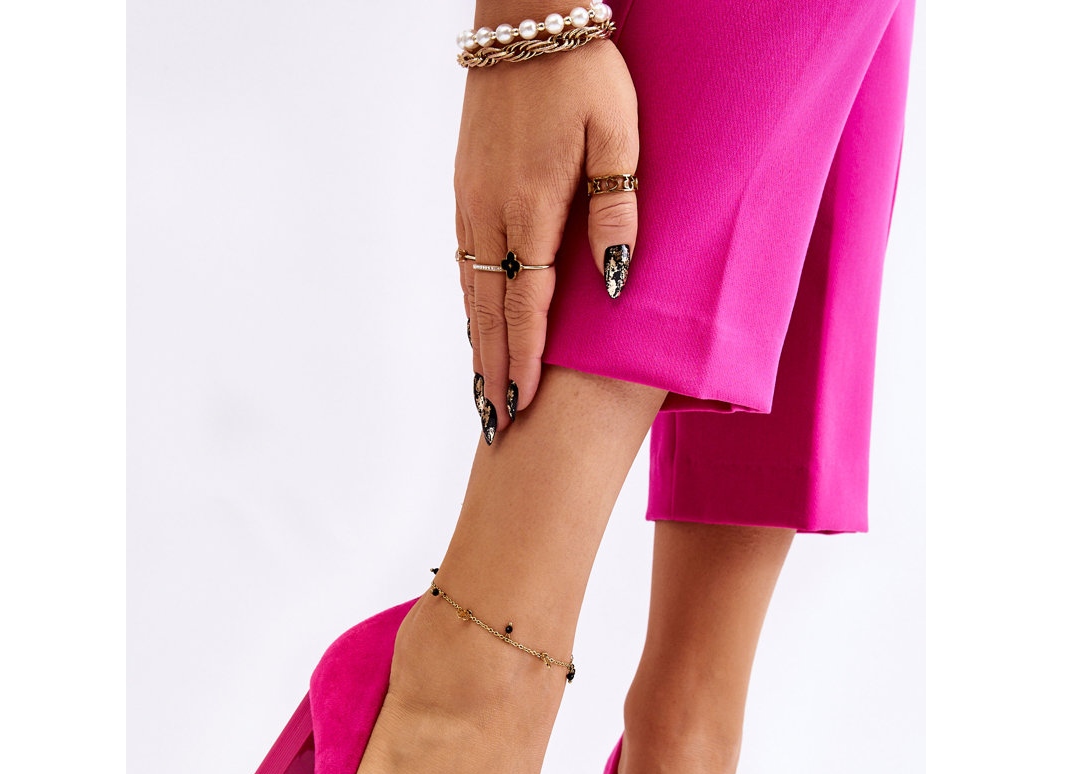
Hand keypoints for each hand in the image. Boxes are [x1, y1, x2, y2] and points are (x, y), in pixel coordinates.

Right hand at [455, 33, 638, 442]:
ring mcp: (471, 202)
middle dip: (494, 368)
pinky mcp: (465, 188)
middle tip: (494, 421)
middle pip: (490, 310)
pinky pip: (466, 262)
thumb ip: (616, 209)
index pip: (527, 304)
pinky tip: (477, 324)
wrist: (527, 15)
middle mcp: (491, 213)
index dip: (525, 358)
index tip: (521, 403)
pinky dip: (472, 303)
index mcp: (531, 207)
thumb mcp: (619, 135)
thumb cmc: (584, 72)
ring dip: (478, 342)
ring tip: (484, 387)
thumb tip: (615, 280)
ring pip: (472, 290)